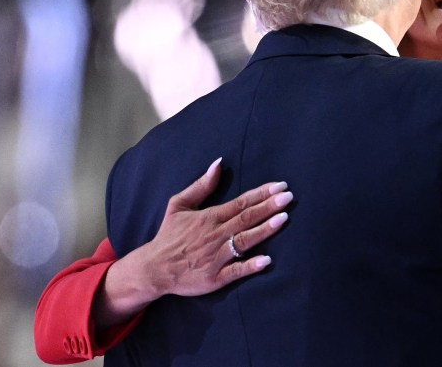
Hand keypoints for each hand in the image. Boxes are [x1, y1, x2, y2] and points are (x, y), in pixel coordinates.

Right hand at [143, 157, 292, 296]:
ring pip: (243, 241)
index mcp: (209, 217)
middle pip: (246, 219)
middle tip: (288, 197)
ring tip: (283, 219)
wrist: (153, 269)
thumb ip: (200, 185)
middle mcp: (214, 235)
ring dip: (264, 230)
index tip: (281, 186)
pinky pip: (235, 272)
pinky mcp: (214, 278)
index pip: (240, 203)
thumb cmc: (169, 235)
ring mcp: (215, 257)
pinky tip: (266, 261)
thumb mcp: (179, 204)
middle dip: (268, 207)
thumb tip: (218, 163)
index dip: (261, 194)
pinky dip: (250, 266)